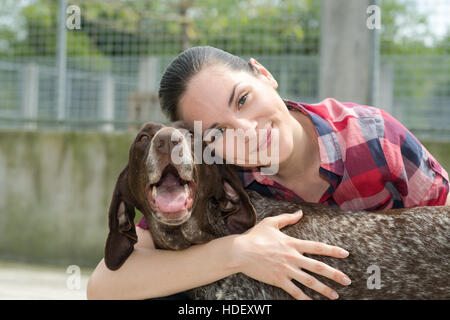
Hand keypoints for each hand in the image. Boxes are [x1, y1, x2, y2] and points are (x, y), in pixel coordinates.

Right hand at [232, 210, 350, 299]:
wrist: (240, 251)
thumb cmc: (254, 236)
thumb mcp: (271, 223)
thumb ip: (287, 218)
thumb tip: (300, 212)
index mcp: (292, 243)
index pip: (317, 247)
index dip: (332, 250)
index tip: (345, 254)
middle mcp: (293, 257)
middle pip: (318, 267)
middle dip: (334, 274)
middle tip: (347, 281)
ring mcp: (286, 270)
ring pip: (309, 281)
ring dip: (324, 289)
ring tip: (335, 296)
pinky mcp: (279, 280)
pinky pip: (294, 291)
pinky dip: (304, 299)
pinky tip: (313, 303)